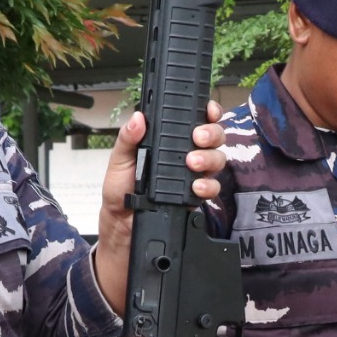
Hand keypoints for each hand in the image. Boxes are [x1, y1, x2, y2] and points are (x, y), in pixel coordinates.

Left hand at [94, 100, 227, 311]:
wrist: (122, 225)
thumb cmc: (119, 191)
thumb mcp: (119, 161)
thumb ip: (128, 139)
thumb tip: (138, 118)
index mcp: (168, 140)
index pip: (194, 119)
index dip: (207, 111)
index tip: (207, 110)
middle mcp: (185, 154)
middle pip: (213, 136)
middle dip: (211, 133)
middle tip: (197, 137)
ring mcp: (193, 174)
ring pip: (217, 159)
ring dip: (209, 158)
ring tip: (192, 163)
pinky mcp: (196, 195)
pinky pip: (212, 187)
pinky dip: (207, 185)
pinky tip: (195, 186)